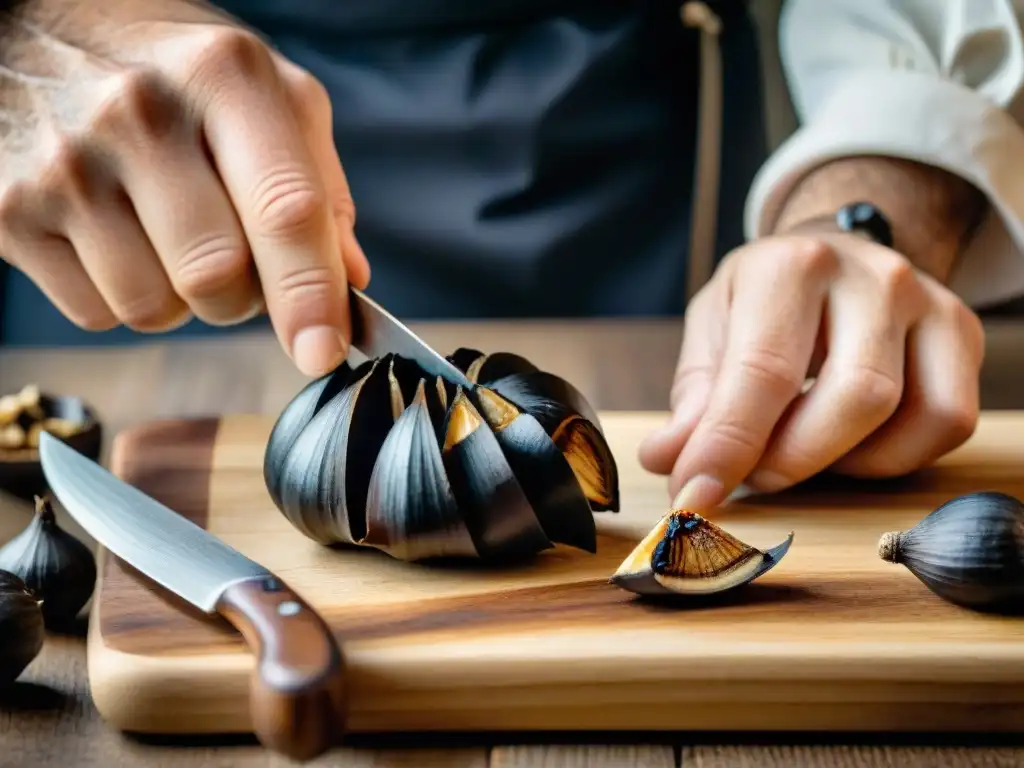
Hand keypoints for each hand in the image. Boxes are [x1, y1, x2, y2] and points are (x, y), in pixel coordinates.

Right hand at [0, 1, 369, 376]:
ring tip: (164, 231)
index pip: (284, 209)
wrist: (31, 31)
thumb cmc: (167, 69)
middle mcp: (138, 115)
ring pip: (155, 309)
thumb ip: (316, 180)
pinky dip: (120, 296)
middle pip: (219, 278)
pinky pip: (96, 314)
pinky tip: (112, 235)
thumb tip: (351, 278)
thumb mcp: (259, 88)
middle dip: (244, 297)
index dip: (310, 293)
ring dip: (179, 299)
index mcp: (222, 77)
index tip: (322, 350)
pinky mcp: (9, 212)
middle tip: (236, 259)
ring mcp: (65, 166)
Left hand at [638, 232, 984, 508]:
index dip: (729, 446)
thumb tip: (669, 460)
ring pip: (910, 418)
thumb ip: (694, 398)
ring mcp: (929, 303)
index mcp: (791, 266)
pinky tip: (846, 443)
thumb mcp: (712, 329)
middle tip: (752, 475)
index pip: (765, 372)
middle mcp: (872, 277)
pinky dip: (893, 456)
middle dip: (795, 460)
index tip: (697, 495)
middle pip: (856, 399)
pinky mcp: (963, 334)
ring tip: (796, 449)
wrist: (830, 253)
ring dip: (844, 462)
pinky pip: (945, 424)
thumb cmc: (763, 300)